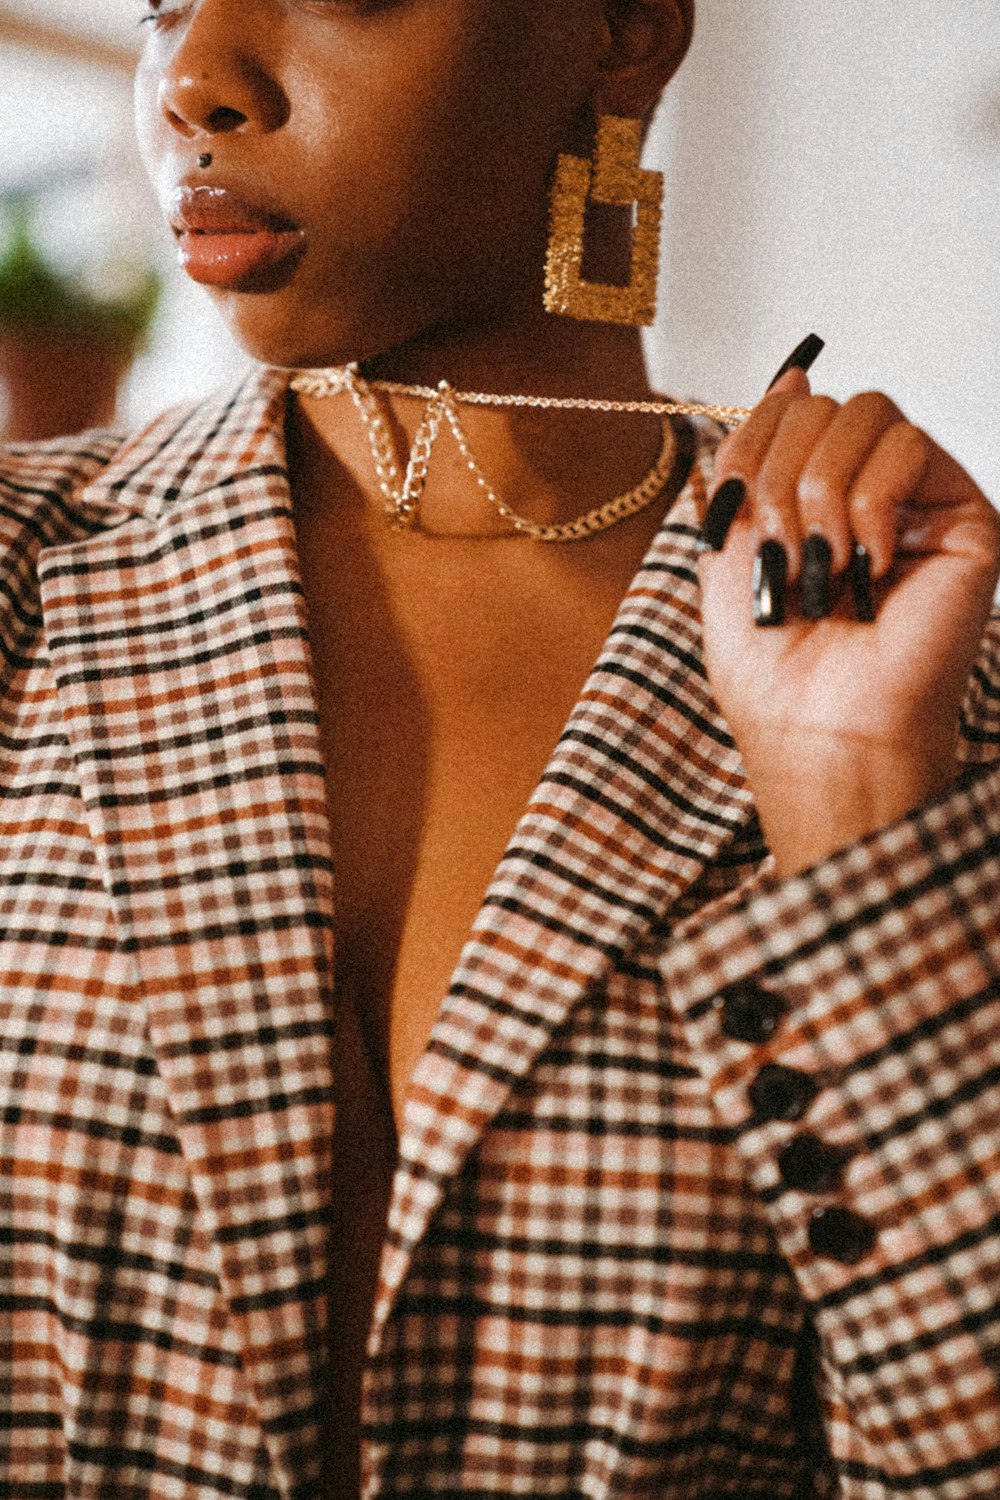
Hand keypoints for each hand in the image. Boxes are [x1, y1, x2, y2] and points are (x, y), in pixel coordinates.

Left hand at [697, 346, 999, 877]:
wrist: (817, 726)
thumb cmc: (771, 663)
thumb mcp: (727, 546)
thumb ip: (749, 459)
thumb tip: (792, 376)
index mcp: (813, 498)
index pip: (787, 411)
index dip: (751, 444)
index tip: (735, 510)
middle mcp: (869, 492)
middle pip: (821, 405)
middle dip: (779, 477)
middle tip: (781, 553)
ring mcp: (918, 503)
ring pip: (865, 413)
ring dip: (819, 493)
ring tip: (821, 565)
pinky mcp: (964, 517)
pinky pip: (907, 447)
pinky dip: (869, 506)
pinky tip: (866, 567)